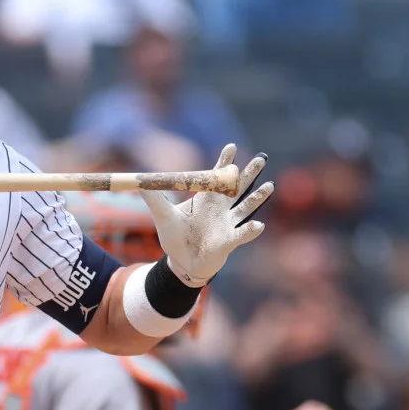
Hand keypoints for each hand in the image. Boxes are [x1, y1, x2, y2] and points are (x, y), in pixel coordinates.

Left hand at [140, 144, 272, 286]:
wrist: (181, 262)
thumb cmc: (175, 238)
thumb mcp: (162, 217)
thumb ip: (155, 199)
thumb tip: (139, 182)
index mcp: (206, 198)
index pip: (217, 176)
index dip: (224, 162)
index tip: (231, 147)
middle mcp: (221, 208)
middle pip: (238, 187)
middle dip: (250, 173)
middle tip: (262, 157)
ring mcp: (228, 224)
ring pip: (247, 208)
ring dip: (258, 197)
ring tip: (270, 186)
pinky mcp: (229, 241)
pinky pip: (242, 234)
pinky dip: (250, 231)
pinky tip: (257, 226)